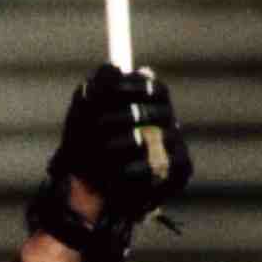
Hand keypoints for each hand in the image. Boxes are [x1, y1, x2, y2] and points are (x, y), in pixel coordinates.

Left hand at [47, 63, 191, 220]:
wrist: (83, 195)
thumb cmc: (83, 151)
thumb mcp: (83, 115)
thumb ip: (97, 89)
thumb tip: (114, 67)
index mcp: (149, 107)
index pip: (152, 88)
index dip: (132, 87)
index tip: (109, 91)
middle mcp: (167, 125)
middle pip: (158, 110)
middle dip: (122, 117)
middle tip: (97, 126)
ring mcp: (176, 148)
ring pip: (156, 138)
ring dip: (120, 145)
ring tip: (100, 155)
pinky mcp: (179, 173)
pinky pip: (158, 166)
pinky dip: (130, 170)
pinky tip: (114, 177)